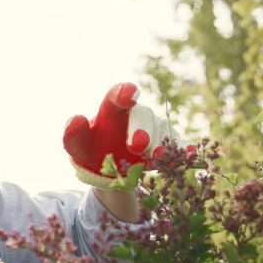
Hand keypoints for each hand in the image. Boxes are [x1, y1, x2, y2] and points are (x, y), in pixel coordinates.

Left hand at [63, 82, 182, 188]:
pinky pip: (178, 142)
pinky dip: (184, 148)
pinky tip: (189, 155)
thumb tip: (75, 120)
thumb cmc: (92, 151)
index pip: (117, 96)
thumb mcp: (79, 147)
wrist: (109, 169)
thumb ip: (73, 135)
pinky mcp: (166, 143)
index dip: (123, 93)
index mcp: (111, 110)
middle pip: (142, 115)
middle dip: (142, 129)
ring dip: (160, 143)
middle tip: (137, 146)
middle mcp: (135, 114)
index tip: (129, 94)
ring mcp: (153, 127)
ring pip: (161, 130)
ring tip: (156, 158)